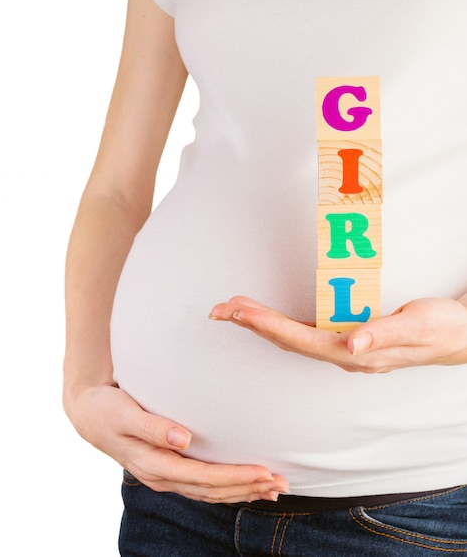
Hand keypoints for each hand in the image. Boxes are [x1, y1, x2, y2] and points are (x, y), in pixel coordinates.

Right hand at [67, 384, 288, 502]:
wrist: (88, 414)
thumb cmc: (106, 410)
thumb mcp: (124, 413)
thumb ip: (153, 426)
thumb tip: (183, 439)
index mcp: (153, 464)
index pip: (202, 477)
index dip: (234, 477)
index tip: (263, 471)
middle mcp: (161, 476)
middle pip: (211, 490)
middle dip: (247, 488)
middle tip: (281, 483)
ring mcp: (164, 476)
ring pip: (209, 493)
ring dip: (242, 491)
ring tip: (273, 488)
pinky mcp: (168, 470)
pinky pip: (202, 486)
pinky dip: (227, 487)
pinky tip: (245, 484)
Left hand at [209, 295, 466, 373]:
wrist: (460, 337)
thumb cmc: (440, 329)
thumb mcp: (417, 326)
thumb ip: (383, 335)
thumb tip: (350, 345)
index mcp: (355, 353)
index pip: (300, 339)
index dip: (267, 325)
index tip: (239, 312)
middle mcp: (343, 354)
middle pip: (287, 339)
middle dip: (251, 323)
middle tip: (219, 308)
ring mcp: (343, 349)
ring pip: (291, 337)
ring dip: (260, 323)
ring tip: (232, 308)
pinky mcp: (346, 340)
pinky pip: (303, 333)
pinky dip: (279, 323)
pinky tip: (266, 318)